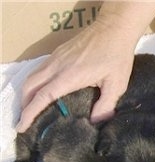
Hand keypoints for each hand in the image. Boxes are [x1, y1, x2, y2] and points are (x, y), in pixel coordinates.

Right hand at [16, 21, 134, 132]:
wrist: (114, 28)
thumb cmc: (117, 56)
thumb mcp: (116, 84)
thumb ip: (106, 105)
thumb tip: (96, 122)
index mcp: (69, 76)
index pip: (42, 97)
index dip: (30, 113)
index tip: (23, 125)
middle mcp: (57, 66)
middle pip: (30, 87)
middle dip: (25, 105)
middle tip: (27, 120)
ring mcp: (56, 57)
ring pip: (32, 77)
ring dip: (28, 93)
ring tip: (32, 108)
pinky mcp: (59, 52)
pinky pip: (40, 69)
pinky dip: (35, 82)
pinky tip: (44, 89)